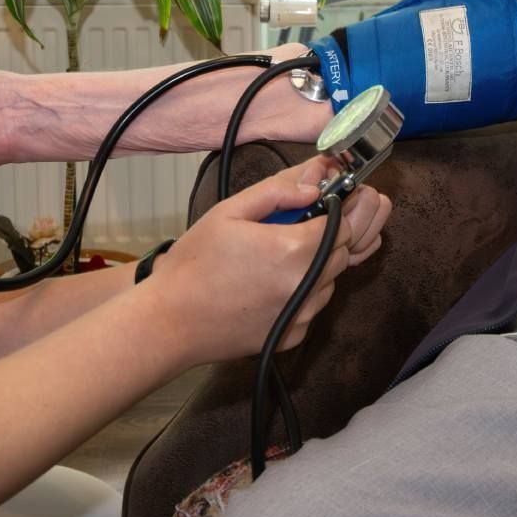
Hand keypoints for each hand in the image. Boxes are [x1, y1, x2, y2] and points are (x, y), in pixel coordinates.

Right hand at [140, 156, 392, 364]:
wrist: (170, 322)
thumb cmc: (194, 265)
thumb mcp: (230, 211)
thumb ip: (278, 191)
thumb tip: (315, 180)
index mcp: (294, 249)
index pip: (346, 224)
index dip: (340, 210)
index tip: (326, 202)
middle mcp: (307, 285)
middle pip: (344, 252)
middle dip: (330, 235)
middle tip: (296, 226)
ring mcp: (302, 315)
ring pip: (331, 280)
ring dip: (316, 264)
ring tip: (274, 258)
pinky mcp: (293, 336)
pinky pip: (313, 306)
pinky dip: (303, 292)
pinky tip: (269, 285)